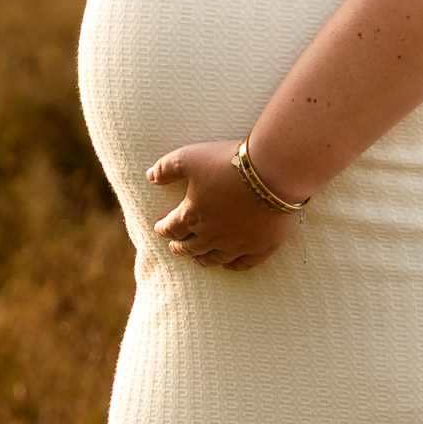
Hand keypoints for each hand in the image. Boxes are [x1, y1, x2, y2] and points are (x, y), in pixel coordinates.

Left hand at [149, 140, 299, 271]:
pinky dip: (232, 266)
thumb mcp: (190, 157)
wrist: (273, 172)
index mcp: (192, 215)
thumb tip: (149, 176)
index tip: (160, 228)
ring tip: (196, 259)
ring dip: (201, 259)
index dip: (163, 228)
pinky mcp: (260, 247)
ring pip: (213, 259)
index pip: (171, 228)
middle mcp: (211, 235)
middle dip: (179, 247)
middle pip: (190, 247)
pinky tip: (228, 265)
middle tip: (174, 246)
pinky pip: (242, 264)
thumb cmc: (228, 162)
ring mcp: (237, 244)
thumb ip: (166, 167)